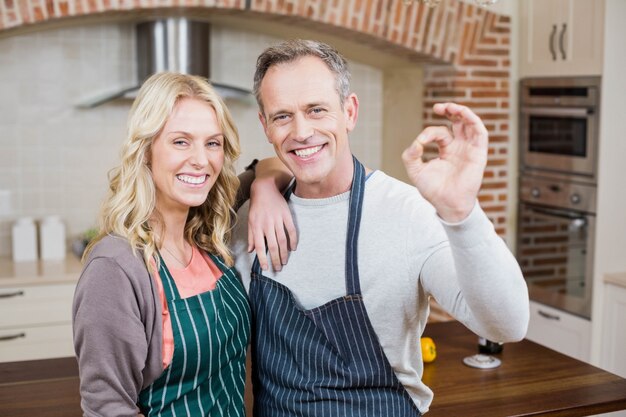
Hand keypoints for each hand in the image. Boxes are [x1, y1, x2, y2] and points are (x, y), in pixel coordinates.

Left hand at [247, 177, 297, 270]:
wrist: (265, 188)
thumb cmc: (256, 206)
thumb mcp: (250, 220)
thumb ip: (251, 236)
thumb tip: (251, 251)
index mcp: (256, 226)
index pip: (260, 246)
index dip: (263, 259)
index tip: (266, 268)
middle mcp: (267, 224)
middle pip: (273, 246)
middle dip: (275, 259)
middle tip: (278, 268)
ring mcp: (277, 219)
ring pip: (282, 240)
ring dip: (284, 252)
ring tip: (285, 261)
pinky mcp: (286, 214)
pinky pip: (291, 230)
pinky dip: (293, 240)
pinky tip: (293, 248)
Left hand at [402, 102, 487, 221]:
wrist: (447, 204)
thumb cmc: (433, 190)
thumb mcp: (416, 171)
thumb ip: (410, 156)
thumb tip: (415, 143)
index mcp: (447, 150)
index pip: (439, 132)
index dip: (428, 133)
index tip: (420, 142)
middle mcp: (459, 147)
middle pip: (458, 122)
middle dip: (450, 110)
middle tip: (438, 107)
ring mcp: (470, 149)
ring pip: (471, 124)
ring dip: (462, 112)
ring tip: (450, 107)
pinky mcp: (479, 153)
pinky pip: (480, 133)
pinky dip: (473, 121)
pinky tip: (463, 114)